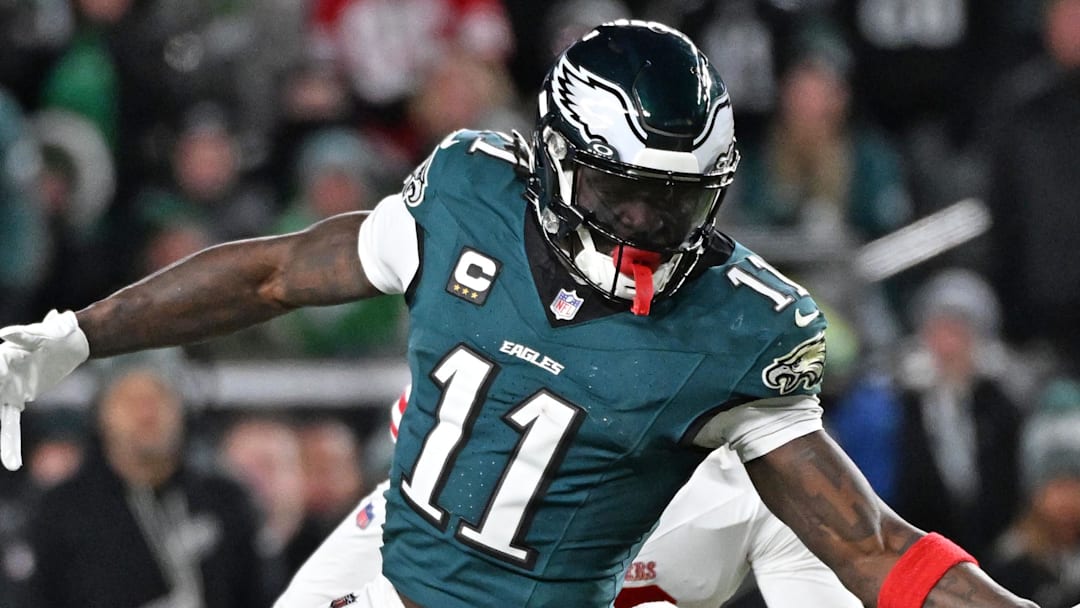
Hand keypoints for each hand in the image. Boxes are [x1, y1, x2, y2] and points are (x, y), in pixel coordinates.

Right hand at [0, 310, 89, 470]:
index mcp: (2, 358)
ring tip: (7, 461)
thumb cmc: (54, 333)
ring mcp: (7, 389)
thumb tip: (6, 334)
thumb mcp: (44, 332)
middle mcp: (0, 374)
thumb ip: (23, 335)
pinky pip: (9, 422)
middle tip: (5, 407)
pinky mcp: (17, 398)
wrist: (69, 343)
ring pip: (0, 414)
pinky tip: (11, 462)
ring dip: (3, 437)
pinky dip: (9, 441)